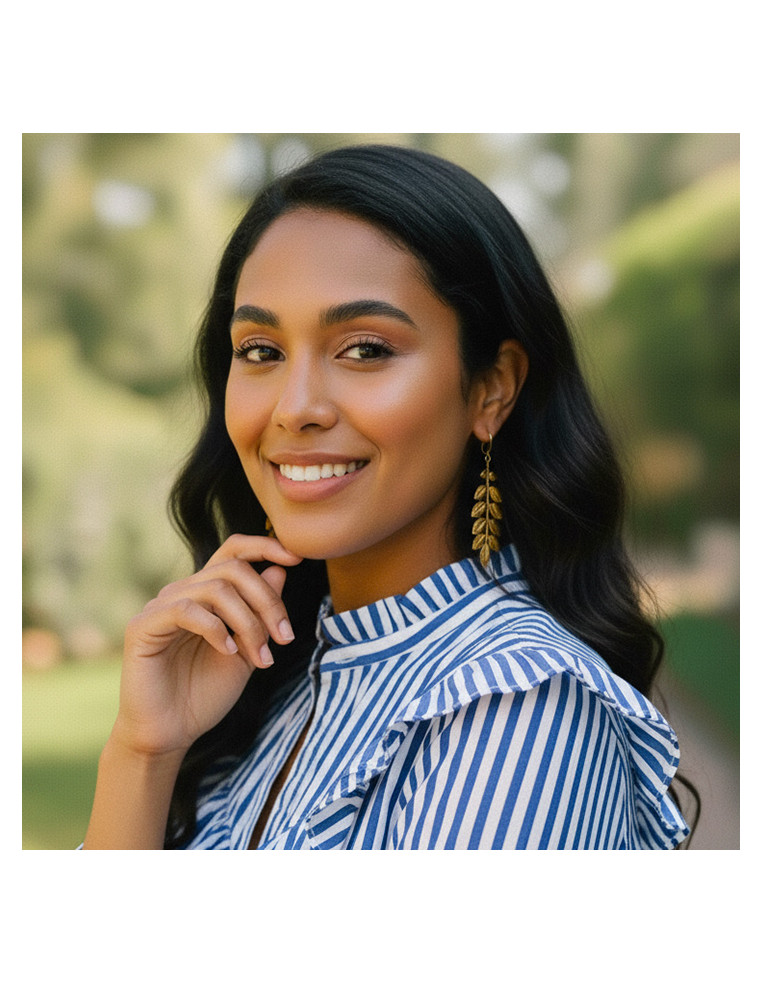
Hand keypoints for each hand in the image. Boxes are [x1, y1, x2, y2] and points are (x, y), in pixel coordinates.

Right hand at [112, 534, 302, 758]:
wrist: (171, 733)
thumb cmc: (206, 694)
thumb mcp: (247, 649)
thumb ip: (261, 612)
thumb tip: (281, 570)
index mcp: (206, 594)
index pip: (233, 551)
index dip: (264, 547)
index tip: (297, 558)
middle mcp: (182, 592)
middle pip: (233, 570)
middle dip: (267, 601)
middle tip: (284, 638)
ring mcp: (160, 607)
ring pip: (215, 588)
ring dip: (248, 622)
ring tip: (259, 656)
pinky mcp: (143, 627)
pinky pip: (185, 610)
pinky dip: (215, 628)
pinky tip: (227, 651)